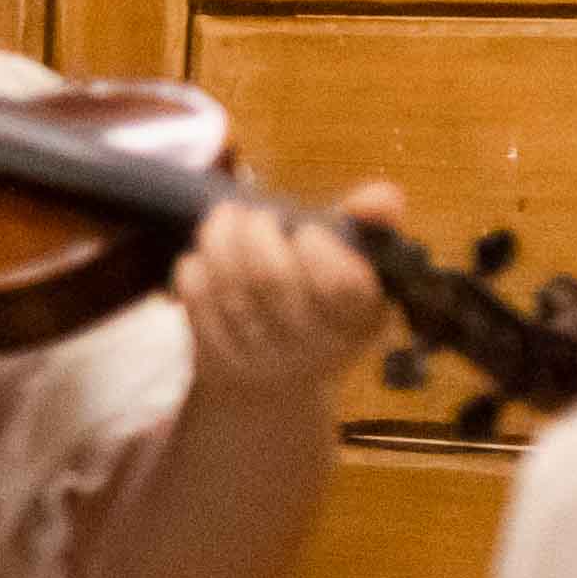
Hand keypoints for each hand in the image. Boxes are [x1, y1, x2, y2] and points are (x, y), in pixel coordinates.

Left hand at [173, 181, 407, 402]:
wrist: (278, 379)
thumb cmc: (322, 302)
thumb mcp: (357, 268)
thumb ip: (372, 226)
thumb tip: (381, 197)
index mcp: (359, 317)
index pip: (343, 284)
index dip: (318, 249)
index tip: (307, 232)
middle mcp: (314, 345)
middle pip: (273, 279)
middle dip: (256, 233)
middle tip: (254, 216)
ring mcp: (263, 357)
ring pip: (230, 287)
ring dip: (219, 242)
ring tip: (225, 221)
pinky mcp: (218, 358)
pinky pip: (197, 302)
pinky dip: (195, 269)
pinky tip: (204, 257)